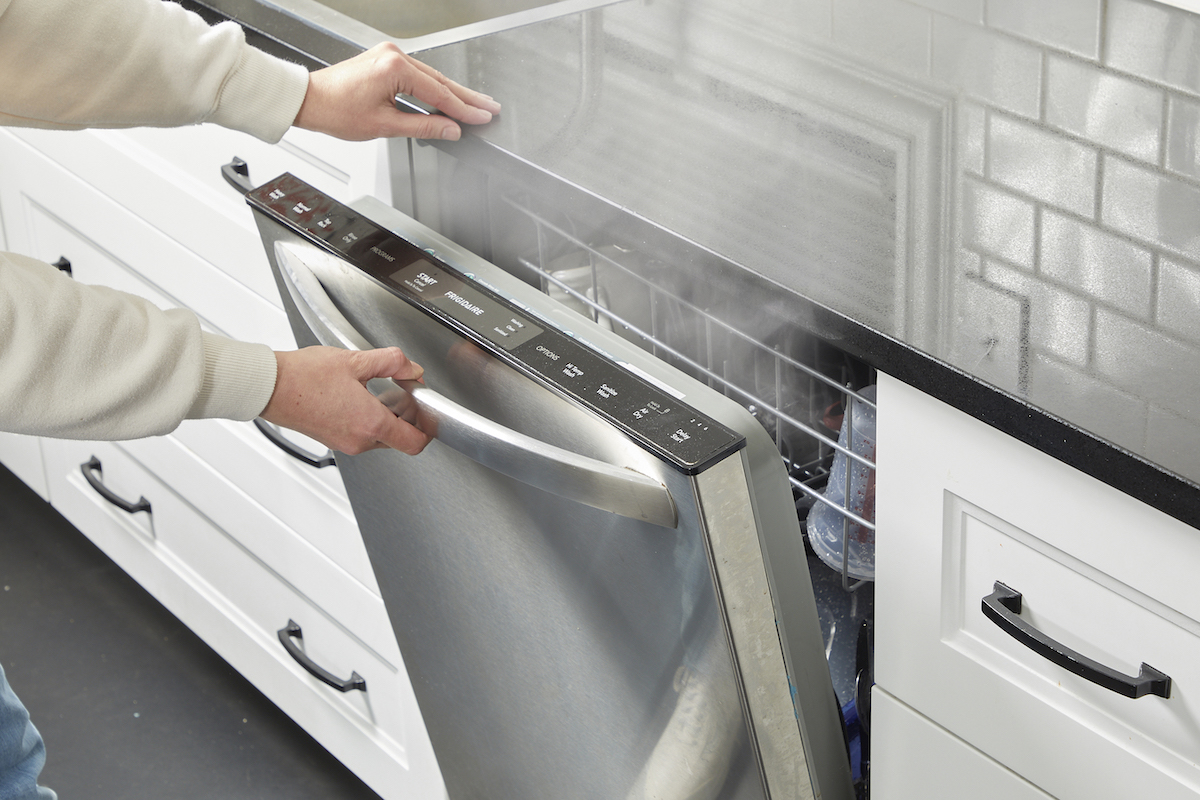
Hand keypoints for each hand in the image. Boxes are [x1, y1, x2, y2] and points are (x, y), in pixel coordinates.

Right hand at [260, 346, 432, 454]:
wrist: (269, 387)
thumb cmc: (303, 377)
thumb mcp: (356, 360)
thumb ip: (392, 363)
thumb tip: (412, 369)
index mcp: (370, 424)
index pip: (416, 442)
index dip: (428, 427)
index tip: (427, 411)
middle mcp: (359, 440)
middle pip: (400, 439)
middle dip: (407, 417)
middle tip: (403, 392)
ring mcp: (345, 443)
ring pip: (381, 437)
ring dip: (387, 417)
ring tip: (377, 390)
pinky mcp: (333, 439)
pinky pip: (362, 434)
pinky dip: (368, 419)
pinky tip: (358, 396)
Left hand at [293, 42, 500, 140]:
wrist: (309, 101)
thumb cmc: (336, 110)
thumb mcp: (385, 125)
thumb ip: (423, 126)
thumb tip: (450, 129)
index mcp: (394, 68)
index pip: (440, 92)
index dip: (464, 109)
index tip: (482, 117)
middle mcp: (393, 56)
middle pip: (440, 80)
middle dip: (467, 97)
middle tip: (490, 107)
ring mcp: (388, 56)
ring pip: (431, 77)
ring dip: (453, 92)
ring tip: (476, 104)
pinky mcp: (384, 60)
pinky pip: (418, 74)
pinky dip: (435, 87)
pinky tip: (448, 96)